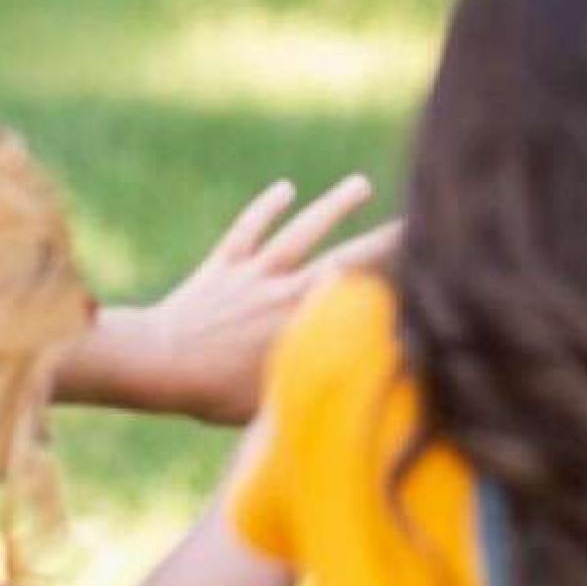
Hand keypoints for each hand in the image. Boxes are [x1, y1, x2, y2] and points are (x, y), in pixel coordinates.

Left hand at [59, 177, 399, 424]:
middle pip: (346, 255)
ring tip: (361, 184)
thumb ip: (312, 387)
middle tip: (416, 219)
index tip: (429, 266)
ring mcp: (253, 272)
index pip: (360, 295)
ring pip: (301, 231)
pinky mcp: (223, 265)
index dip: (396, 280)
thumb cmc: (212, 392)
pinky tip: (285, 189)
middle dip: (386, 238)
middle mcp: (285, 288)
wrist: (157, 362)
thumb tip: (352, 389)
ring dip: (333, 207)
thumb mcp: (272, 401)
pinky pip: (248, 231)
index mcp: (303, 321)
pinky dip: (266, 208)